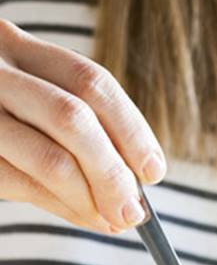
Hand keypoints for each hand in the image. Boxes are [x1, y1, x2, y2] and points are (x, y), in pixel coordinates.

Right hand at [0, 19, 165, 233]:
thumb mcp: (24, 101)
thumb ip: (73, 133)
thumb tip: (133, 191)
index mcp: (13, 44)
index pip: (91, 82)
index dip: (132, 130)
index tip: (154, 170)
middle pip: (74, 119)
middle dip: (114, 172)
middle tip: (135, 211)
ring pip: (49, 158)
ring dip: (92, 199)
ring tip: (114, 220)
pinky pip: (18, 184)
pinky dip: (62, 208)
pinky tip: (85, 217)